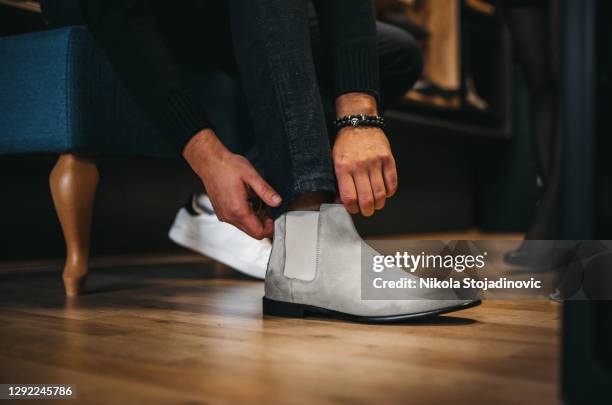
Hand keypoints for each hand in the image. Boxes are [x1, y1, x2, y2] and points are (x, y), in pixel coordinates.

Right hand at [183, 129, 281, 238]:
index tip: (273, 215)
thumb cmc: (227, 166)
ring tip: (256, 198)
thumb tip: (278, 202)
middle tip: (267, 205)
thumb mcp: (251, 176)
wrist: (209, 162)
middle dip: (263, 223)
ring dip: (254, 217)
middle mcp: (229, 216)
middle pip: (252, 232)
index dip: (270, 228)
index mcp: (238, 210)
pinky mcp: (221, 212)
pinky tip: (247, 198)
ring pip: (245, 227)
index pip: (258, 232)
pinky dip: (245, 214)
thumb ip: (265, 191)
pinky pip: (237, 220)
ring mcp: (224, 215)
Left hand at [333, 93, 396, 215]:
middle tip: (367, 211)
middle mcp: (359, 166)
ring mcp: (375, 162)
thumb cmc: (345, 145)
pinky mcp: (387, 158)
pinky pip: (392, 181)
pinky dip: (389, 191)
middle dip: (367, 210)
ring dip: (379, 203)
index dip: (352, 209)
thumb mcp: (335, 162)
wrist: (359, 123)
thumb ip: (338, 182)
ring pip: (380, 193)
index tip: (354, 209)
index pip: (349, 197)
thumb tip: (340, 202)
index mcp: (343, 168)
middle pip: (366, 198)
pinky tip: (385, 192)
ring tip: (376, 204)